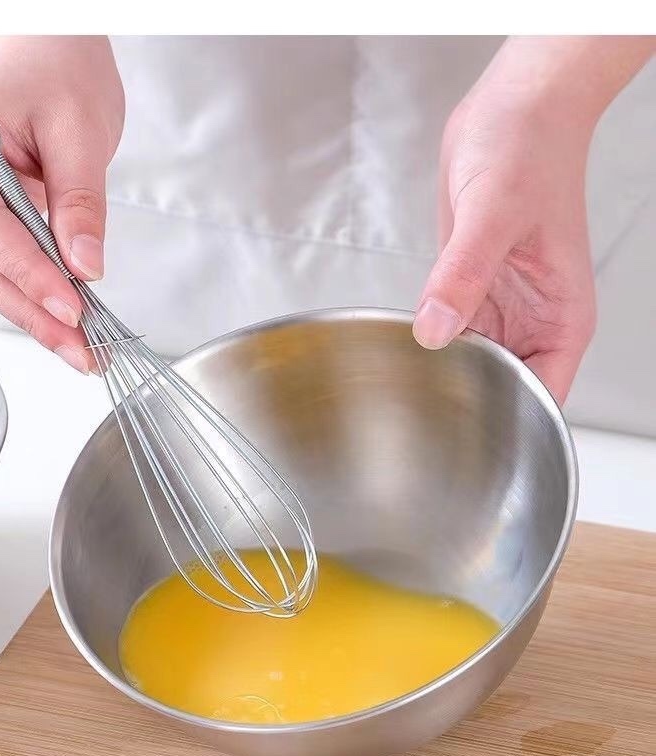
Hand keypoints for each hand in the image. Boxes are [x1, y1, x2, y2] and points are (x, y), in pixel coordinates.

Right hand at [0, 36, 124, 373]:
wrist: (39, 59)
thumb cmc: (55, 78)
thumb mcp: (81, 132)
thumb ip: (81, 202)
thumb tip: (84, 267)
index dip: (31, 276)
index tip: (74, 311)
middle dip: (33, 312)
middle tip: (82, 351)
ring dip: (29, 314)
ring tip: (78, 348)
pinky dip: (22, 296)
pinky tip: (57, 323)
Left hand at [413, 50, 597, 403]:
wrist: (512, 108)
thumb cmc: (531, 147)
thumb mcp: (495, 213)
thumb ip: (464, 274)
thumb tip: (437, 328)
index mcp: (561, 318)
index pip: (544, 396)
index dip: (511, 423)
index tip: (468, 439)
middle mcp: (532, 320)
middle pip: (504, 391)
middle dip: (468, 409)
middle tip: (422, 423)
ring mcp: (500, 307)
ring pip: (471, 365)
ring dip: (443, 378)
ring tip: (406, 395)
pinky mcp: (469, 290)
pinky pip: (446, 332)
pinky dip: (428, 344)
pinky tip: (403, 353)